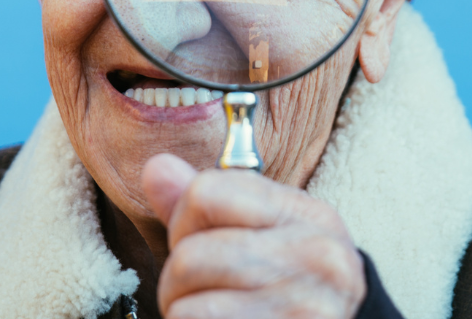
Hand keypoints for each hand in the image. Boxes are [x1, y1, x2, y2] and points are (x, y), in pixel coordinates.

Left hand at [142, 154, 365, 318]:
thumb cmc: (293, 294)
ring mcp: (306, 304)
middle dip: (176, 283)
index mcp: (306, 215)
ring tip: (209, 316)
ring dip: (182, 313)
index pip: (206, 192)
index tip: (199, 248)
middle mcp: (315, 255)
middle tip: (198, 297)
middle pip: (191, 253)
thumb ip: (209, 206)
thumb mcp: (266, 239)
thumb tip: (157, 167)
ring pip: (189, 301)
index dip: (183, 224)